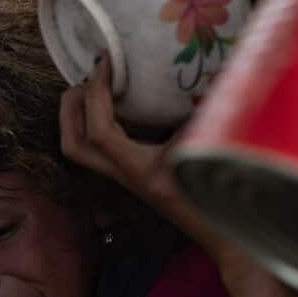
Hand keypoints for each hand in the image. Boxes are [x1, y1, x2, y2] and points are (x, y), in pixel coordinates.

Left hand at [60, 52, 238, 260]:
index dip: (96, 92)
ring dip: (79, 115)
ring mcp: (127, 179)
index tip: (106, 61)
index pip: (99, 131)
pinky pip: (103, 148)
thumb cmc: (224, 196)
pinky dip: (100, 121)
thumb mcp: (213, 148)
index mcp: (140, 170)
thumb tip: (206, 74)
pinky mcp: (135, 176)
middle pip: (73, 145)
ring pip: (81, 150)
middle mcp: (126, 177)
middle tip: (88, 75)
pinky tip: (121, 102)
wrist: (227, 235)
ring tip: (97, 84)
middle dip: (70, 107)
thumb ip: (207, 115)